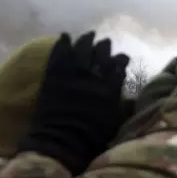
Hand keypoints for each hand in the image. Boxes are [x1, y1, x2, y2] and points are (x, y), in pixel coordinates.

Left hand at [17, 31, 129, 175]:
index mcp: (109, 87)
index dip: (120, 60)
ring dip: (84, 41)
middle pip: (100, 53)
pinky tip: (65, 36)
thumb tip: (122, 83)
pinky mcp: (53, 75)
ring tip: (88, 35)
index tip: (123, 57)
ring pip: (80, 49)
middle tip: (105, 42)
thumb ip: (120, 100)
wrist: (62, 142)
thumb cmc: (91, 136)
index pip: (118, 65)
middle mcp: (92, 75)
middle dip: (103, 46)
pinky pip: (58, 54)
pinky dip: (62, 44)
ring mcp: (71, 73)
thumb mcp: (114, 119)